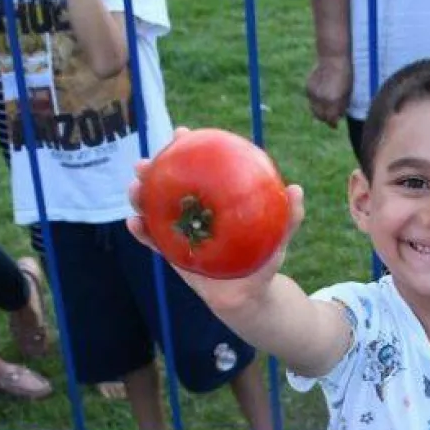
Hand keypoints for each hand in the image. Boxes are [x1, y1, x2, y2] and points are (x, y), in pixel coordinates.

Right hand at [125, 131, 306, 313]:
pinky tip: (133, 224)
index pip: (200, 168)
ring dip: (140, 197)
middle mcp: (194, 211)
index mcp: (216, 200)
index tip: (182, 134)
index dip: (188, 149)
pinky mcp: (172, 252)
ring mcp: (179, 231)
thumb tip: (296, 191)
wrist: (247, 296)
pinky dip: (141, 232)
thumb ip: (288, 218)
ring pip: (154, 208)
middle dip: (153, 169)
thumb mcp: (277, 238)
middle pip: (169, 184)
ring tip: (134, 189)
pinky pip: (153, 240)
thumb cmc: (262, 261)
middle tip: (145, 163)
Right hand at [305, 56, 351, 126]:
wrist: (333, 57)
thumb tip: (339, 116)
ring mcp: (313, 93)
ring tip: (326, 109)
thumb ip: (342, 105)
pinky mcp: (308, 87)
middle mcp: (321, 99)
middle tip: (331, 118)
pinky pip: (311, 100)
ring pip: (314, 109)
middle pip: (320, 117)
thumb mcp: (348, 92)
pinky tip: (322, 97)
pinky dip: (316, 102)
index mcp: (333, 101)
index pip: (330, 119)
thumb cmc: (345, 74)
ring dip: (319, 111)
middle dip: (326, 119)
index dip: (333, 124)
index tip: (335, 125)